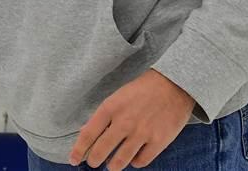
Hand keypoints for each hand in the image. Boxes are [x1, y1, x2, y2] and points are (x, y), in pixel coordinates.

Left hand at [69, 69, 194, 169]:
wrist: (174, 84)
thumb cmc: (143, 90)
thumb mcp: (118, 97)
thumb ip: (103, 116)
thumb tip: (85, 133)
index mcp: (111, 108)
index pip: (88, 134)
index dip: (78, 150)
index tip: (73, 160)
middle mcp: (124, 122)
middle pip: (101, 151)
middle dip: (94, 161)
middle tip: (94, 162)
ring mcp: (142, 133)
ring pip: (119, 161)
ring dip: (112, 166)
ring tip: (111, 165)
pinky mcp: (159, 141)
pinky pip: (141, 162)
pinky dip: (134, 163)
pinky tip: (133, 158)